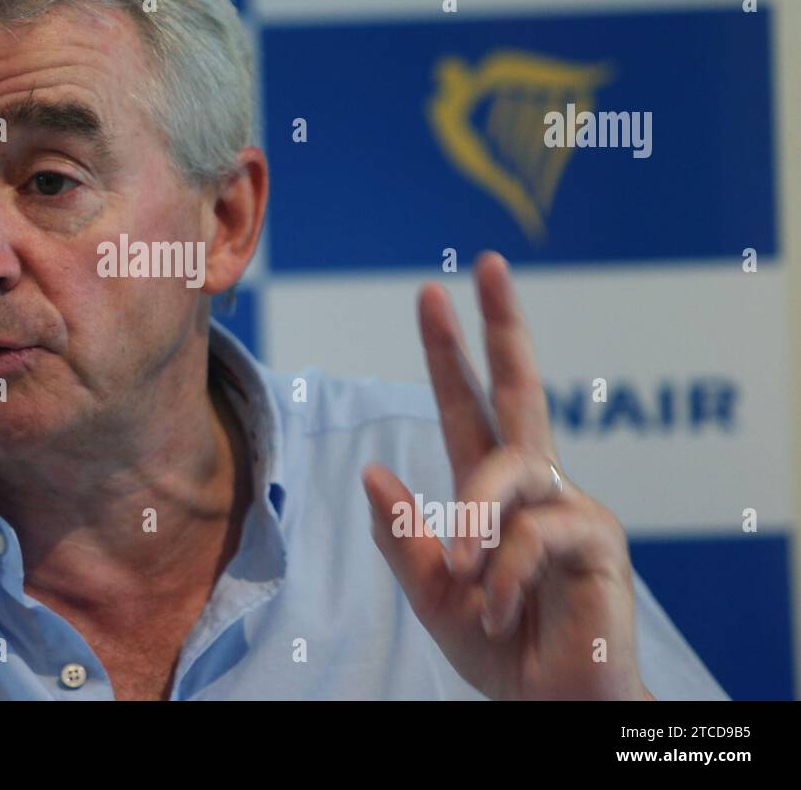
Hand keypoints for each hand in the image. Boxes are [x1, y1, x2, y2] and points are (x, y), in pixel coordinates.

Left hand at [361, 251, 651, 699]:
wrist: (548, 707)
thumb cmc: (498, 648)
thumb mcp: (434, 593)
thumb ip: (404, 537)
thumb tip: (372, 472)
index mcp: (489, 492)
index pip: (467, 405)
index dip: (448, 352)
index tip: (432, 293)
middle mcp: (533, 487)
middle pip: (519, 387)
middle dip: (502, 325)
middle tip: (487, 262)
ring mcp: (570, 507)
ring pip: (509, 473)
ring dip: (474, 525)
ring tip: (464, 580)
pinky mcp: (597, 539)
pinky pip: (533, 535)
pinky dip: (503, 577)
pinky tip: (499, 611)